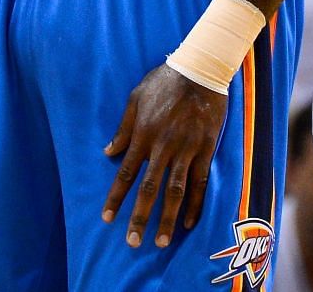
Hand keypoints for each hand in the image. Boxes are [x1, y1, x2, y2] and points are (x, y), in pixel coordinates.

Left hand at [102, 65, 227, 249]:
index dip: (116, 197)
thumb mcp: (136, 98)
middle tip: (133, 242)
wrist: (199, 70)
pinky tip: (188, 223)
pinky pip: (200, 182)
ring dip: (167, 218)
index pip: (126, 173)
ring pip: (175, 191)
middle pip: (149, 188)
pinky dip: (195, 204)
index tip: (107, 218)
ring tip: (160, 241)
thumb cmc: (164, 81)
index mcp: (143, 134)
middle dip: (140, 217)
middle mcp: (163, 146)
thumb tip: (108, 152)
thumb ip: (123, 128)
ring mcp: (186, 149)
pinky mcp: (206, 149)